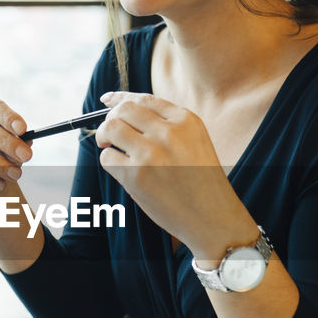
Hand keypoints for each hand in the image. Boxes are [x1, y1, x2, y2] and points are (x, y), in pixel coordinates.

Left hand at [95, 92, 255, 260]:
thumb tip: (125, 113)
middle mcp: (169, 132)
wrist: (214, 218)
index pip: (144, 99)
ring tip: (109, 148)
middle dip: (110, 119)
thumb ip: (168, 126)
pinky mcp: (136, 176)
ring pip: (110, 129)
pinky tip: (121, 170)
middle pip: (124, 110)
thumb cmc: (203, 183)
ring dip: (104, 137)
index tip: (107, 101)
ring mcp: (152, 153)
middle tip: (108, 134)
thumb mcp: (196, 143)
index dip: (120, 98)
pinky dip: (109, 161)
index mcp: (186, 120)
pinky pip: (107, 158)